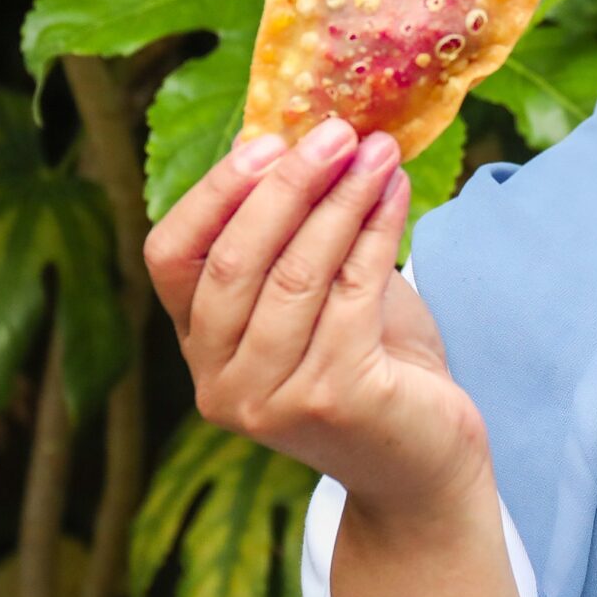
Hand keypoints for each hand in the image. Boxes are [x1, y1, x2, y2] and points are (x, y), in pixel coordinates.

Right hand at [145, 118, 490, 533]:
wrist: (426, 465)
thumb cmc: (373, 366)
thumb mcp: (320, 294)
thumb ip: (296, 233)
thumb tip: (292, 135)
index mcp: (199, 348)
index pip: (170, 257)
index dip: (214, 193)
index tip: (268, 140)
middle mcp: (218, 381)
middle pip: (234, 259)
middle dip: (288, 184)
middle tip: (338, 132)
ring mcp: (270, 399)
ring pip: (296, 273)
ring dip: (342, 200)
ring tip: (379, 153)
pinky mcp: (331, 401)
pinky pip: (351, 293)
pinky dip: (378, 233)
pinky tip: (398, 195)